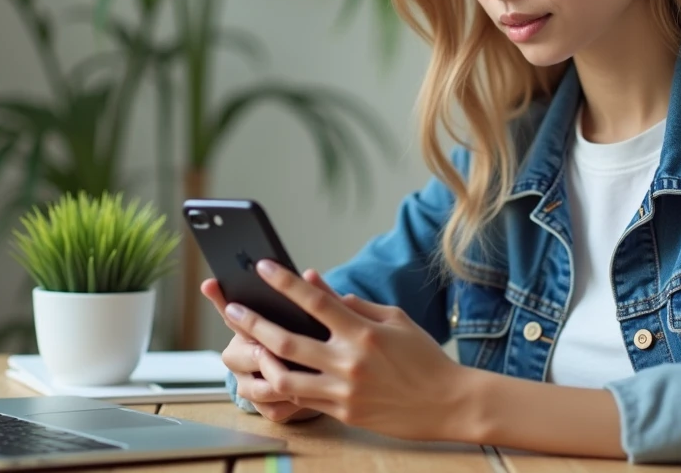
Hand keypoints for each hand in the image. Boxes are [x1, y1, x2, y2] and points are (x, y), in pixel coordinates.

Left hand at [222, 259, 465, 440]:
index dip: (286, 282)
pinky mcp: (343, 413)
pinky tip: (266, 376)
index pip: (316, 301)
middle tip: (232, 309)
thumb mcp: (395, 320)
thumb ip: (355, 304)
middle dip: (254, 323)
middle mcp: (349, 361)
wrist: (448, 403)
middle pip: (288, 340)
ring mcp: (344, 391)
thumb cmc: (423, 356)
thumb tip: (318, 284)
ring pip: (286, 377)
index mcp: (363, 332)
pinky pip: (303, 400)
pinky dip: (281, 387)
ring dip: (259, 361)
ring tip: (242, 349)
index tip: (263, 267)